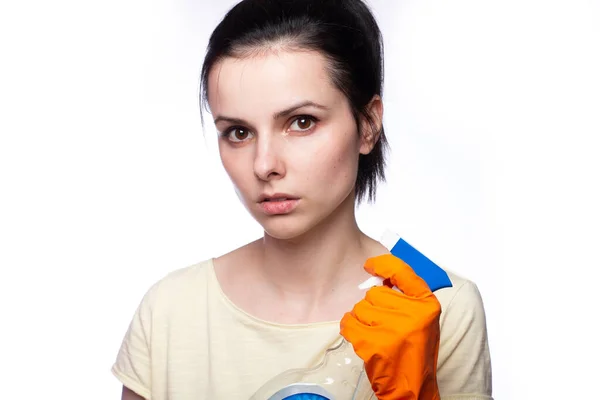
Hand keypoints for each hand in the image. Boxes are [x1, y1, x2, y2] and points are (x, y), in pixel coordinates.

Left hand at [340, 254, 441, 399]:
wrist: (412, 387)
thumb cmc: (414, 351)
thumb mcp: (422, 319)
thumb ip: (406, 297)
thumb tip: (379, 279)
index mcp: (428, 305)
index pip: (403, 272)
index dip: (383, 264)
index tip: (370, 265)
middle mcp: (413, 314)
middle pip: (375, 293)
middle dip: (372, 306)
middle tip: (383, 325)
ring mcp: (393, 329)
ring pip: (360, 307)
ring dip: (362, 319)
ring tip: (376, 335)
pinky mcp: (374, 344)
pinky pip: (349, 323)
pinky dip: (349, 328)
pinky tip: (361, 338)